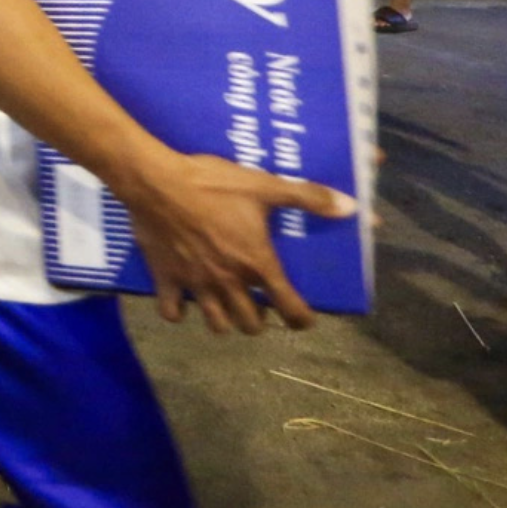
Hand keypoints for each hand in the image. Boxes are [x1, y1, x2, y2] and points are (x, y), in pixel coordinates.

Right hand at [116, 149, 355, 332]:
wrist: (156, 182)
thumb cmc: (212, 184)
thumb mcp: (263, 186)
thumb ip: (307, 197)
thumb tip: (350, 208)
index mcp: (256, 263)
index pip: (288, 308)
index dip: (302, 320)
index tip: (304, 320)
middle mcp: (229, 282)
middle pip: (251, 325)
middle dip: (260, 321)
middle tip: (260, 306)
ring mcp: (196, 285)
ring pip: (217, 324)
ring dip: (226, 321)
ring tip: (228, 307)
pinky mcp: (166, 280)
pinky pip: (172, 312)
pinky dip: (180, 312)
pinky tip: (184, 302)